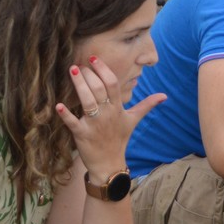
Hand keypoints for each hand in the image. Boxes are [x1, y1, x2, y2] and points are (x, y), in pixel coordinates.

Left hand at [57, 54, 165, 180]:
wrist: (109, 164)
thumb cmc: (120, 139)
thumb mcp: (133, 120)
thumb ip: (147, 105)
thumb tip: (164, 96)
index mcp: (118, 108)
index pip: (113, 84)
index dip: (103, 70)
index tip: (94, 59)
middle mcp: (107, 114)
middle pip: (98, 89)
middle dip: (89, 74)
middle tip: (80, 64)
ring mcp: (94, 124)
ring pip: (87, 101)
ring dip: (79, 85)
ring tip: (73, 70)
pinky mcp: (82, 134)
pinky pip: (72, 123)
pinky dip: (65, 114)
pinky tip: (58, 105)